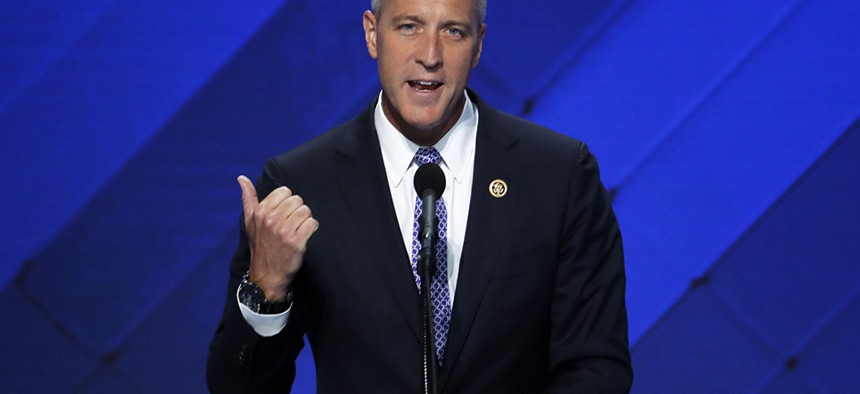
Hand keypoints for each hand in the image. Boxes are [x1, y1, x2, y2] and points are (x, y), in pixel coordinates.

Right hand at [238, 175, 318, 300]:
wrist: (267, 275)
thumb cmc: (260, 246)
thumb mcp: (249, 222)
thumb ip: (248, 198)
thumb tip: (242, 178)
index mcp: (260, 212)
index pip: (284, 191)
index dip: (287, 202)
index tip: (283, 214)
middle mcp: (271, 220)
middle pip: (297, 200)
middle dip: (297, 210)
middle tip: (292, 224)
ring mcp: (284, 231)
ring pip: (306, 210)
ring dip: (305, 220)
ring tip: (298, 230)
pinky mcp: (296, 242)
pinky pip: (312, 223)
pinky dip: (312, 228)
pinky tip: (304, 235)